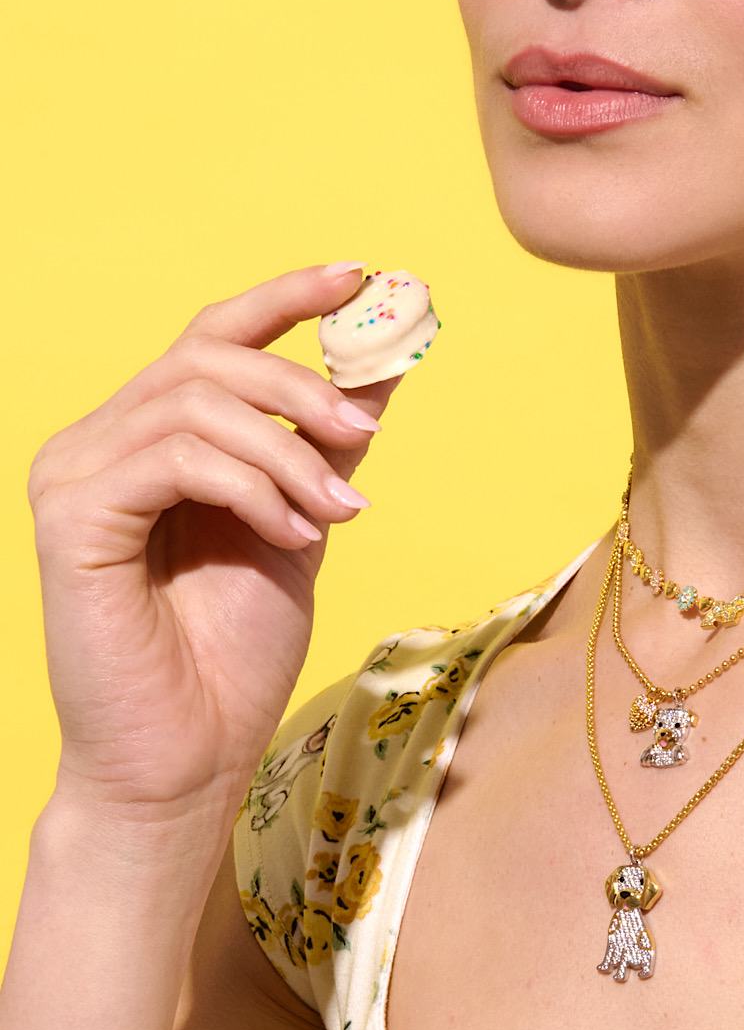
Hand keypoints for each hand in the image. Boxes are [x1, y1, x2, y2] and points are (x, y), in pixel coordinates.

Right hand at [28, 263, 402, 822]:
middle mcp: (105, 440)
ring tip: (338, 511)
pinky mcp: (71, 516)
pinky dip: (253, 487)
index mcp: (156, 437)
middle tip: (368, 436)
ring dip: (291, 453)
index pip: (214, 334)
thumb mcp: (305, 519)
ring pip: (199, 403)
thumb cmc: (236, 646)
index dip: (286, 296)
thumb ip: (328, 441)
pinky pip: (178, 458)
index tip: (363, 276)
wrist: (191, 753)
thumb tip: (384, 361)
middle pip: (209, 353)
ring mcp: (77, 473)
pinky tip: (294, 535)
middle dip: (304, 386)